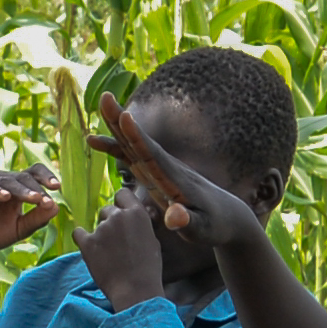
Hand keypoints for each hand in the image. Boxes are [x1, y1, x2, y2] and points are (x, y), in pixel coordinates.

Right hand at [0, 167, 58, 282]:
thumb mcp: (21, 229)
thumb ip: (37, 219)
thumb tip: (56, 207)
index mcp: (17, 186)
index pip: (34, 173)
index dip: (46, 176)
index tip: (57, 186)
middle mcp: (2, 181)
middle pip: (23, 176)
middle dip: (36, 188)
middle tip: (45, 200)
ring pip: (7, 181)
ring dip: (21, 190)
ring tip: (33, 199)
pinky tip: (6, 197)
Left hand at [79, 187, 167, 308]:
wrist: (135, 290)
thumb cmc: (148, 268)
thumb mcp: (152, 240)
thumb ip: (140, 224)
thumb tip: (133, 217)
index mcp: (137, 213)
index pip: (122, 193)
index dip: (121, 203)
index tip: (121, 214)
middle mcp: (118, 216)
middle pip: (107, 209)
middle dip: (110, 221)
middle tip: (115, 240)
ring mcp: (101, 229)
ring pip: (96, 223)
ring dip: (100, 233)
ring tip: (108, 252)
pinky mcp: (87, 243)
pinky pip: (79, 233)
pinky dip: (83, 239)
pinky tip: (90, 249)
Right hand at [88, 90, 272, 289]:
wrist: (229, 217)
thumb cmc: (216, 226)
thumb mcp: (202, 229)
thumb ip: (187, 222)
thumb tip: (174, 218)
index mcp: (174, 178)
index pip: (152, 153)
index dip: (137, 137)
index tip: (125, 116)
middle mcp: (166, 167)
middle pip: (139, 141)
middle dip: (122, 121)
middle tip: (105, 98)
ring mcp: (161, 168)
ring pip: (134, 144)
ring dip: (116, 126)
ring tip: (101, 106)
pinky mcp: (156, 174)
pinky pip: (132, 156)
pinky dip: (115, 147)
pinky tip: (97, 141)